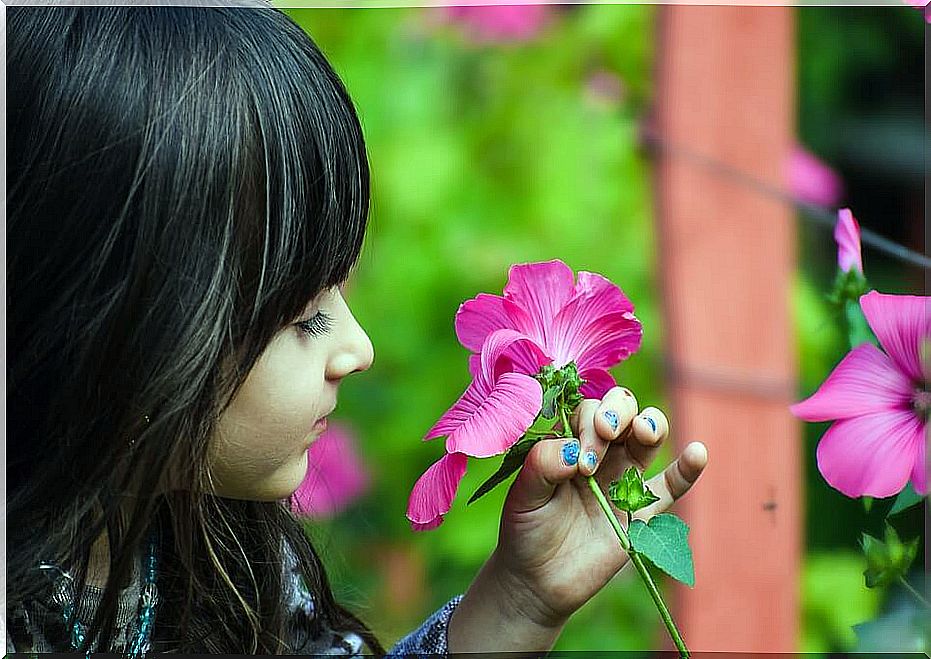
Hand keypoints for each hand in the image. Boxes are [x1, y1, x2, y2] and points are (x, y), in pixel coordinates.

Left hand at [490, 386, 707, 629]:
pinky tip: (697, 452)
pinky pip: (671, 487)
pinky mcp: (641, 512)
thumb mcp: (523, 495)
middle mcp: (599, 453)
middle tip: (606, 434)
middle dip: (618, 412)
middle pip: (621, 410)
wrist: (537, 579)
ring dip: (651, 424)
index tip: (579, 461)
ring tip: (644, 431)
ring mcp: (623, 480)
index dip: (588, 425)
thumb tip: (574, 450)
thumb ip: (542, 465)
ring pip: (648, 437)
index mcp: (569, 442)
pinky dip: (688, 469)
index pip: (587, 411)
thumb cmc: (525, 529)